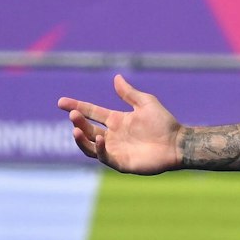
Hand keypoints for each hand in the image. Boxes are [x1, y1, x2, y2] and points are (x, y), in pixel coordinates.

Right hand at [57, 75, 182, 173]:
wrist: (179, 143)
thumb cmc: (165, 124)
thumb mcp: (146, 103)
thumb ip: (129, 93)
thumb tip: (116, 77)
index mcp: (117, 121)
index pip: (91, 112)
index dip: (76, 106)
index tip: (60, 102)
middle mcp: (113, 135)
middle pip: (87, 129)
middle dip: (77, 122)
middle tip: (73, 114)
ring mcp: (116, 150)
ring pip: (90, 146)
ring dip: (81, 138)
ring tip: (76, 130)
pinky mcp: (122, 163)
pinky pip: (104, 157)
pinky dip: (100, 149)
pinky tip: (101, 139)